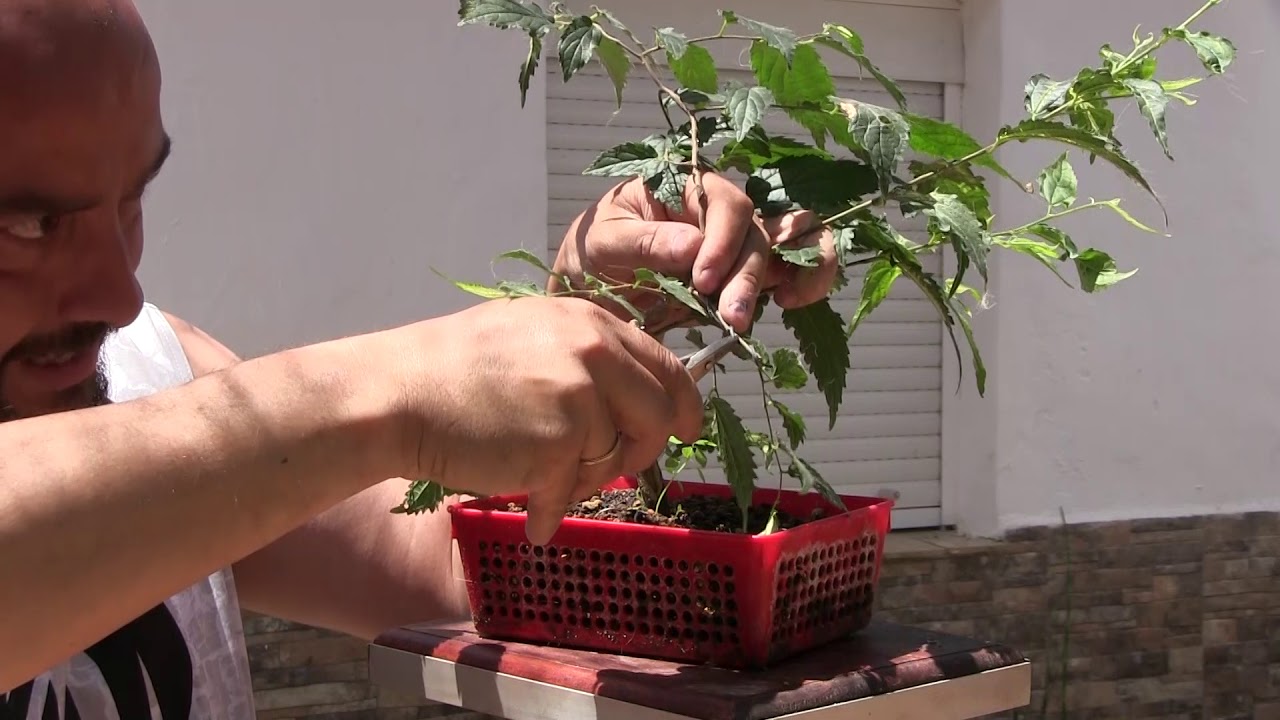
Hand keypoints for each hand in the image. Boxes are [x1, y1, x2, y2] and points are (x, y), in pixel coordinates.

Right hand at [383, 296, 702, 543]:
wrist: (400, 395)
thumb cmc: (453, 370)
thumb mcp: (530, 336)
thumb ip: (586, 357)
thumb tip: (629, 399)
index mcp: (589, 323)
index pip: (663, 364)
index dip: (682, 401)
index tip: (688, 427)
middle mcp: (593, 352)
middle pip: (657, 413)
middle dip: (644, 449)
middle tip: (618, 470)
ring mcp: (579, 397)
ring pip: (614, 457)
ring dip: (583, 481)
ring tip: (539, 479)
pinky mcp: (559, 443)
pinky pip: (573, 492)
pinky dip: (553, 513)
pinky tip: (535, 520)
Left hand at [552, 174, 838, 333]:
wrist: (586, 287)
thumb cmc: (590, 251)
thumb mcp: (602, 242)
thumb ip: (643, 242)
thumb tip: (693, 246)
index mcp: (685, 187)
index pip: (725, 204)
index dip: (723, 241)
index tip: (702, 279)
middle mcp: (718, 212)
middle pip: (755, 233)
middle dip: (746, 276)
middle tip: (731, 316)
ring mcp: (735, 244)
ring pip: (783, 247)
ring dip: (782, 278)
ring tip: (760, 313)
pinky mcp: (742, 276)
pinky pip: (789, 269)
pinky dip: (805, 279)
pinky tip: (791, 301)